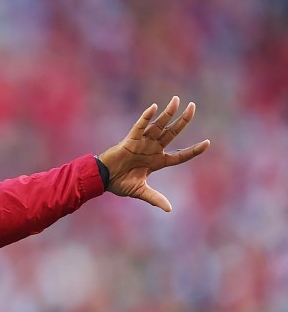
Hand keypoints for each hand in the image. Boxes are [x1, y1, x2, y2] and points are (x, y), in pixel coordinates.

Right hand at [97, 96, 210, 211]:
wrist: (103, 179)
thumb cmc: (120, 183)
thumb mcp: (140, 191)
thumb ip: (155, 198)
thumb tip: (169, 209)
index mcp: (158, 161)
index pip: (180, 155)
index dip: (194, 150)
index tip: (208, 143)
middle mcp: (152, 149)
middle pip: (172, 132)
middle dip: (183, 120)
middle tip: (193, 106)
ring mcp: (142, 143)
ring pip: (158, 126)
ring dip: (168, 114)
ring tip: (177, 101)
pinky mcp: (130, 140)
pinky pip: (140, 126)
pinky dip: (146, 118)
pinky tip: (154, 108)